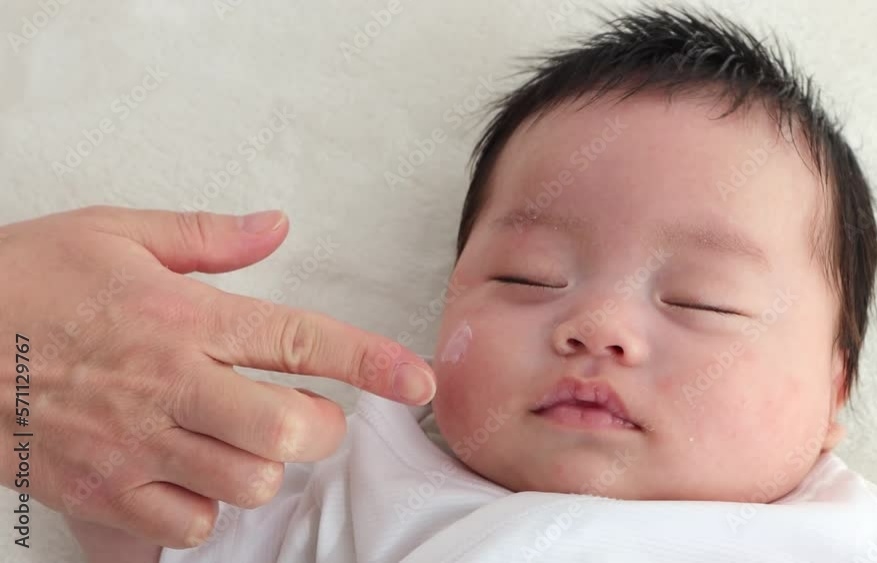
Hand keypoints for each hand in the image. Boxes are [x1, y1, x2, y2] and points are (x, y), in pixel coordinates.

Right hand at [0, 206, 435, 547]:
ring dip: (263, 468)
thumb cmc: (22, 281)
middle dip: (319, 429)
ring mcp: (134, 444)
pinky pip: (188, 526)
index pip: (304, 340)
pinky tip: (188, 476)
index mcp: (184, 316)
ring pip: (248, 485)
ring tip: (239, 442)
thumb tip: (277, 225)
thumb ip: (207, 236)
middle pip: (290, 432)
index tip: (418, 379)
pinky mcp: (100, 490)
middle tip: (305, 414)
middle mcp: (170, 384)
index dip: (374, 362)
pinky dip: (204, 509)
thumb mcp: (114, 232)